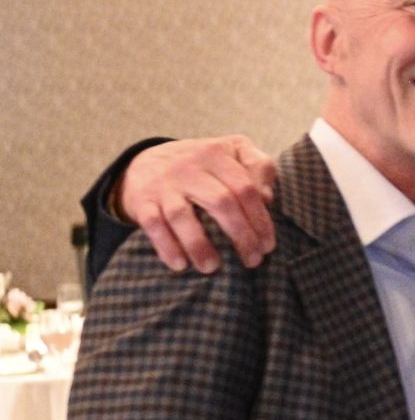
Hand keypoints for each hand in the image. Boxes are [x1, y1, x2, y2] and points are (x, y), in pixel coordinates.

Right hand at [115, 136, 279, 272]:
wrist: (145, 162)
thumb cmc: (202, 166)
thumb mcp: (232, 152)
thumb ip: (258, 166)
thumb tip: (267, 198)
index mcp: (216, 154)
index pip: (245, 188)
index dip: (261, 220)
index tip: (268, 245)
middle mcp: (189, 167)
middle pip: (221, 202)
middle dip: (241, 235)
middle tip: (252, 261)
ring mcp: (163, 184)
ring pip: (182, 215)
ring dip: (199, 245)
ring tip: (212, 268)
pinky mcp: (141, 200)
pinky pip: (153, 225)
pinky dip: (167, 246)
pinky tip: (180, 264)